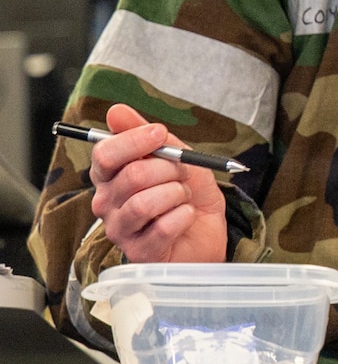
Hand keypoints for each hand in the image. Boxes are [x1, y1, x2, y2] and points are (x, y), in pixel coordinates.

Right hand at [88, 103, 228, 263]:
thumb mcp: (177, 157)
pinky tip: (185, 216)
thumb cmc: (186, 195)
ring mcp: (120, 230)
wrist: (206, 233)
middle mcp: (107, 204)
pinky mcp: (138, 252)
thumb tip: (116, 110)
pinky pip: (163, 226)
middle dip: (168, 169)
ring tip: (182, 197)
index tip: (160, 134)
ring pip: (145, 203)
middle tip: (181, 174)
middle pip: (131, 176)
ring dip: (176, 194)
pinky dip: (184, 216)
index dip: (134, 140)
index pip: (104, 154)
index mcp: (111, 177)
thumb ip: (148, 134)